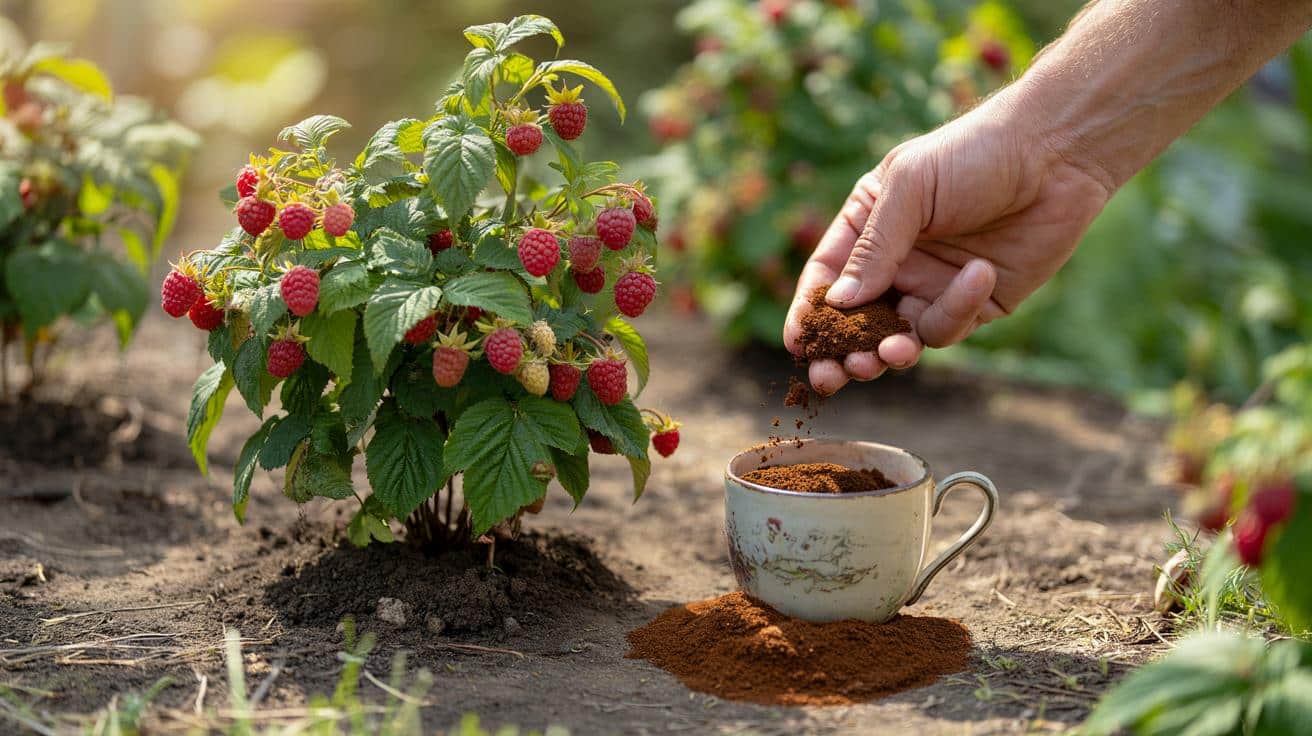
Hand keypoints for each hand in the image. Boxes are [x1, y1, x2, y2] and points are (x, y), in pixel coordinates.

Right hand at [783, 96, 1111, 394]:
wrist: (1057, 153)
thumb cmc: (975, 153)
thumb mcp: (912, 189)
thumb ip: (874, 247)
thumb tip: (838, 303)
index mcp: (867, 226)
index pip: (826, 276)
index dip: (809, 312)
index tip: (798, 344)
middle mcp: (895, 261)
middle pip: (855, 320)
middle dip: (840, 351)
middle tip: (830, 377)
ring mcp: (932, 285)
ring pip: (896, 336)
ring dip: (888, 351)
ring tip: (887, 354)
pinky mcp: (974, 305)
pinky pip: (948, 326)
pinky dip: (957, 310)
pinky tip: (978, 275)